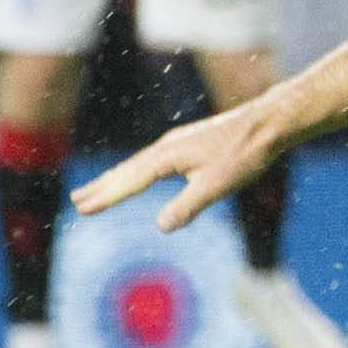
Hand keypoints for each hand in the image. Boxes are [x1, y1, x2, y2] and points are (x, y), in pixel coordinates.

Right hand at [72, 97, 283, 231]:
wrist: (271, 122)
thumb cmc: (245, 153)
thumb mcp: (215, 186)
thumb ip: (186, 207)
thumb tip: (160, 225)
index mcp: (168, 156)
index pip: (130, 180)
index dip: (106, 196)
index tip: (82, 208)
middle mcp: (169, 145)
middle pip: (129, 169)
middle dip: (104, 186)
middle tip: (77, 199)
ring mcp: (181, 141)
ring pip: (142, 163)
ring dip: (119, 176)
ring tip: (100, 188)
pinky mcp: (193, 142)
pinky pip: (156, 159)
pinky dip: (141, 169)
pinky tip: (144, 173)